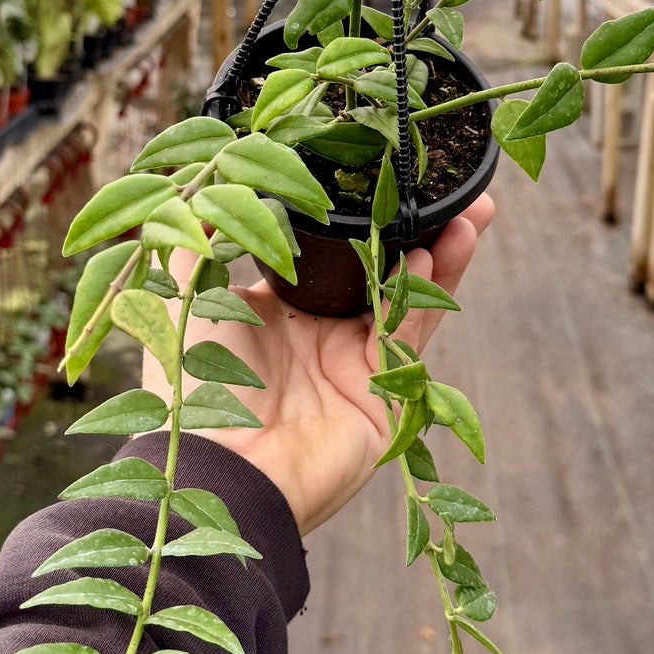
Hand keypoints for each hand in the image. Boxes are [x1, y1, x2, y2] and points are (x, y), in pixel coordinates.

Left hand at [142, 195, 494, 534]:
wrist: (218, 471)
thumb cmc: (193, 388)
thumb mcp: (184, 302)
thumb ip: (197, 247)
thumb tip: (200, 192)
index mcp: (281, 313)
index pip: (338, 257)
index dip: (368, 221)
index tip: (392, 181)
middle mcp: (323, 338)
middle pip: (386, 273)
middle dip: (423, 233)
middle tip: (458, 190)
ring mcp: (357, 368)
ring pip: (410, 300)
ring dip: (440, 257)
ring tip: (469, 213)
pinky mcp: (383, 398)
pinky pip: (406, 338)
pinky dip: (420, 298)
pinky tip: (427, 257)